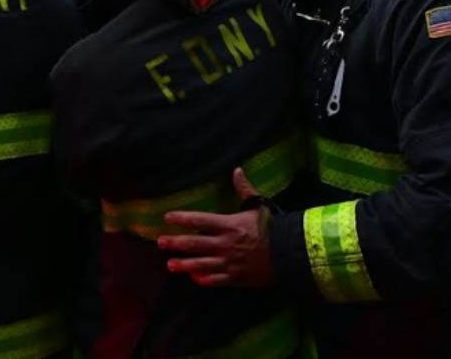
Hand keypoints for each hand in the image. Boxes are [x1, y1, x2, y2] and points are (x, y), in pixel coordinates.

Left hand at [157, 168, 274, 287]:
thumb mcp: (258, 206)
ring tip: (169, 264)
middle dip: (175, 243)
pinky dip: (203, 280)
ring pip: (201, 264)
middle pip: (195, 243)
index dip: (182, 219)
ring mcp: (229, 262)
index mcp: (229, 225)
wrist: (290, 253)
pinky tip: (193, 279)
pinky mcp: (235, 277)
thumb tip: (237, 170)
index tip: (167, 217)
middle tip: (160, 242)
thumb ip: (244, 189)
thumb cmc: (273, 228)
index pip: (199, 220)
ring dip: (184, 264)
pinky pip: (215, 280)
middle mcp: (225, 244)